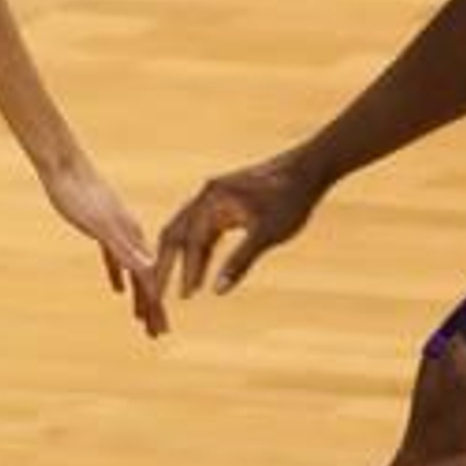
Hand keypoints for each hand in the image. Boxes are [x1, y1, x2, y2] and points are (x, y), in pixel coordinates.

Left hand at [41, 156, 165, 335]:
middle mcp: (131, 235)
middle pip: (146, 278)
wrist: (63, 165)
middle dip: (153, 307)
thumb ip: (123, 248)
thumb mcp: (100, 225)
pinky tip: (117, 290)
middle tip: (158, 334)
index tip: (161, 331)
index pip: (149, 280)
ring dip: (139, 296)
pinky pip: (115, 259)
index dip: (155, 307)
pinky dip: (118, 276)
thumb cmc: (78, 194)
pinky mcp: (101, 228)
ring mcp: (117, 231)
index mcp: (132, 237)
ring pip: (133, 271)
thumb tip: (148, 271)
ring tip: (142, 319)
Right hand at [157, 148, 324, 299]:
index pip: (192, 240)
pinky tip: (200, 269)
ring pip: (187, 232)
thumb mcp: (267, 233)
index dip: (187, 270)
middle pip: (175, 233)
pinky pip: (203, 229)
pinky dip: (199, 250)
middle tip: (157, 292)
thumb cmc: (290, 198)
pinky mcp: (224, 203)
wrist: (308, 169)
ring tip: (176, 287)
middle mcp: (206, 196)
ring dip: (181, 258)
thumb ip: (240, 262)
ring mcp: (213, 198)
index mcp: (211, 199)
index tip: (184, 297)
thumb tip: (218, 291)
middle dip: (166, 263)